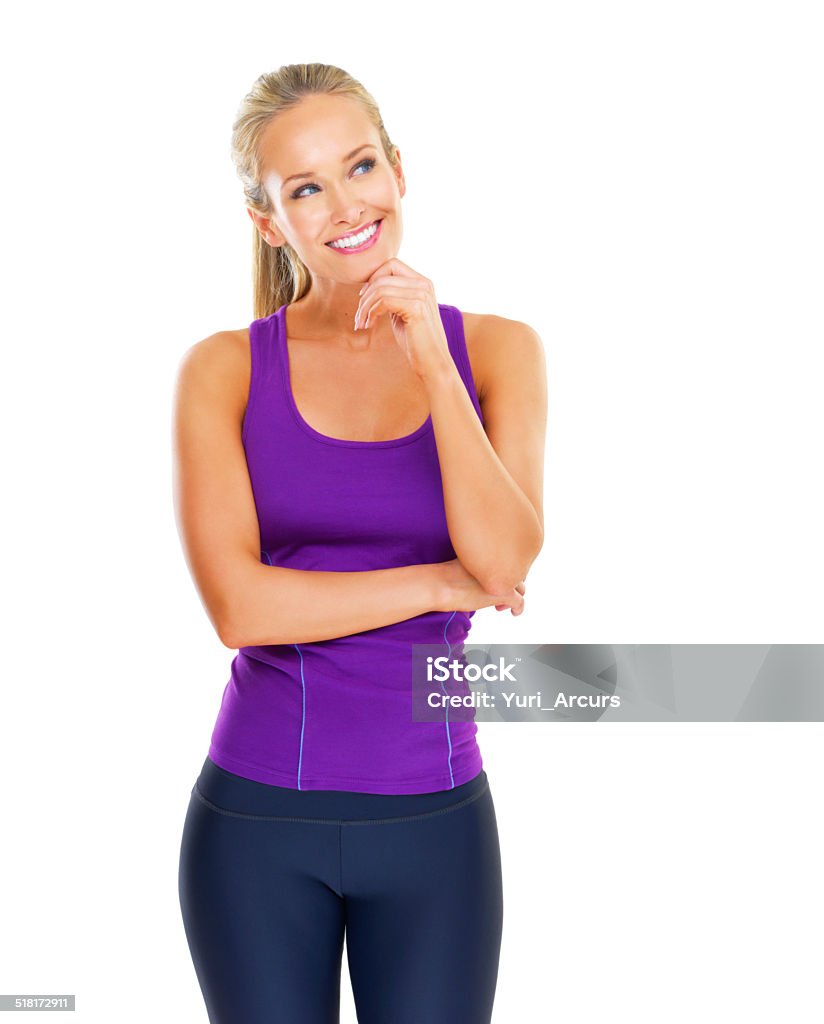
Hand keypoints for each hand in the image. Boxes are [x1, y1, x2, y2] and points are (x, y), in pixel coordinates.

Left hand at [354, 258, 451, 379]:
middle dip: (365, 295)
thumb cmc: (416, 342)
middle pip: (383, 275)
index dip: (373, 278)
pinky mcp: (416, 308)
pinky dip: (371, 312)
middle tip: (360, 316)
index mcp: (422, 283)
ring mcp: (421, 295)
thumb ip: (394, 296)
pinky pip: (383, 300)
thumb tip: (370, 285)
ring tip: (362, 323)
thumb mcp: (403, 312)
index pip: (391, 265)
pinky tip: (369, 325)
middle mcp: (424, 284)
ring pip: (380, 288)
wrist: (433, 363)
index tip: (364, 298)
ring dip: (365, 307)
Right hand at [433, 558, 525, 616]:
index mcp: (489, 554)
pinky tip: (514, 613)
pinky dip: (518, 609)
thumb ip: (475, 567)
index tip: (494, 581)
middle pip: (516, 573)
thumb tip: (476, 578)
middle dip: (509, 584)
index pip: (506, 561)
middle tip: (497, 593)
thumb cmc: (444, 577)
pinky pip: (520, 602)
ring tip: (500, 605)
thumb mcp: (463, 565)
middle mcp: (500, 563)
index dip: (502, 572)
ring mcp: (504, 578)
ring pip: (521, 587)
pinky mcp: (505, 593)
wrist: (440, 584)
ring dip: (513, 595)